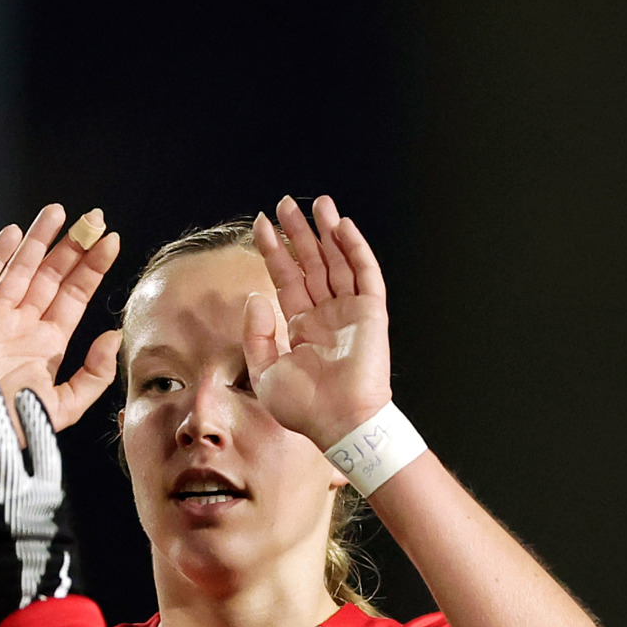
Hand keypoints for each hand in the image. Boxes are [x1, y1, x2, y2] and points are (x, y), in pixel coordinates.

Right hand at [0, 204, 124, 431]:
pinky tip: (13, 234)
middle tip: (93, 218)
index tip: (111, 241)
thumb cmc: (11, 428)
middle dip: (72, 247)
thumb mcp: (64, 407)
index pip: (75, 296)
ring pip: (20, 269)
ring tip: (58, 213)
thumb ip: (94, 375)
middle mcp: (23, 325)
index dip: (92, 268)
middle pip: (51, 275)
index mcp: (48, 343)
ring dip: (39, 240)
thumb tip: (113, 336)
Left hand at [242, 195, 394, 450]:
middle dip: (298, 233)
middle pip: (311, 263)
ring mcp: (349, 311)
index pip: (286, 278)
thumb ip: (256, 333)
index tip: (261, 224)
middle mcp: (325, 313)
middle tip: (286, 204)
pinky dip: (355, 249)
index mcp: (301, 325)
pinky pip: (365, 273)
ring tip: (317, 204)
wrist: (339, 423)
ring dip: (328, 232)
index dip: (273, 251)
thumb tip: (255, 295)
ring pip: (338, 261)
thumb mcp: (264, 370)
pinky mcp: (371, 312)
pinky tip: (342, 227)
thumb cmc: (304, 407)